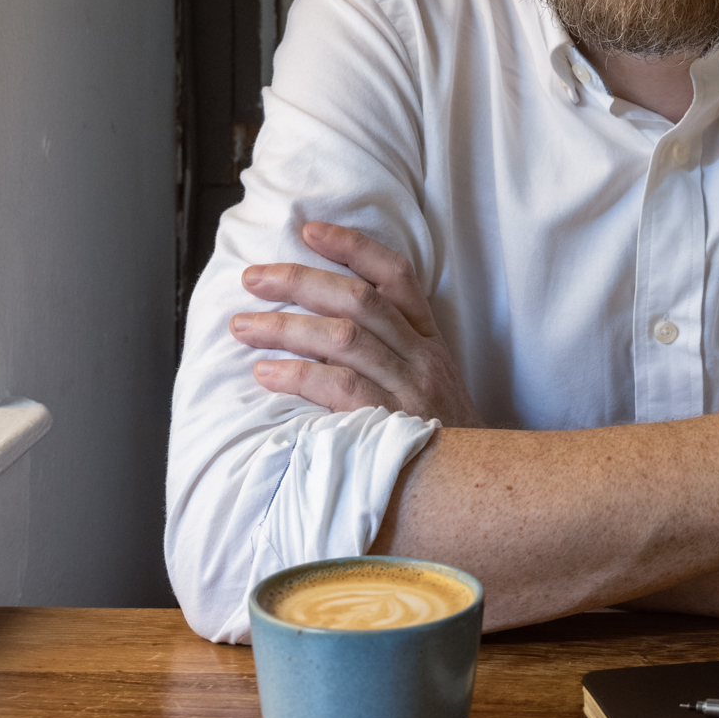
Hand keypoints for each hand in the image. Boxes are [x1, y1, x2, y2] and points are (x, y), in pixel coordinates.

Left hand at [229, 222, 483, 425]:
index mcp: (428, 340)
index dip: (352, 247)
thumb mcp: (430, 382)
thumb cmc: (439, 434)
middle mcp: (421, 357)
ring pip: (344, 337)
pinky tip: (266, 373)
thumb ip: (390, 350)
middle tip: (253, 278)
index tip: (309, 230)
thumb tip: (321, 323)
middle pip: (359, 299)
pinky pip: (341, 388)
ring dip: (286, 326)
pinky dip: (298, 375)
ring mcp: (409, 389)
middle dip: (300, 281)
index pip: (396, 275)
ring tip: (243, 326)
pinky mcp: (392, 424)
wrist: (475, 487)